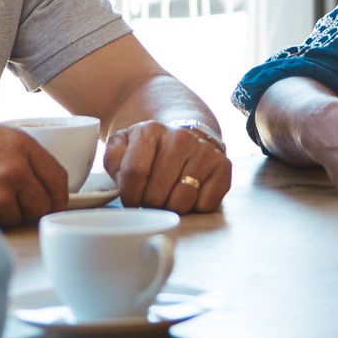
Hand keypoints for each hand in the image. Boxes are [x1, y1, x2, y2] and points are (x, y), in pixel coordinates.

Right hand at [0, 116, 70, 227]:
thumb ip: (23, 156)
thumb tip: (48, 186)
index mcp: (22, 144)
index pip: (59, 180)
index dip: (56, 197)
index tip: (50, 203)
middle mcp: (14, 167)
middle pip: (43, 206)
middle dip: (28, 209)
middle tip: (7, 201)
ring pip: (17, 219)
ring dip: (3, 215)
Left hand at [103, 121, 232, 213]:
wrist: (183, 137)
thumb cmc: (149, 150)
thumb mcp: (123, 146)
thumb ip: (113, 158)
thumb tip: (123, 179)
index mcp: (151, 130)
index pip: (134, 173)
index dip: (129, 195)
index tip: (132, 199)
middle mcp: (180, 138)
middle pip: (156, 193)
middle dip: (149, 204)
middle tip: (151, 199)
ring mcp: (204, 151)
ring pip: (181, 201)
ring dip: (172, 207)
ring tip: (169, 196)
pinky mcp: (223, 166)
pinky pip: (206, 204)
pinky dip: (196, 207)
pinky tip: (190, 193)